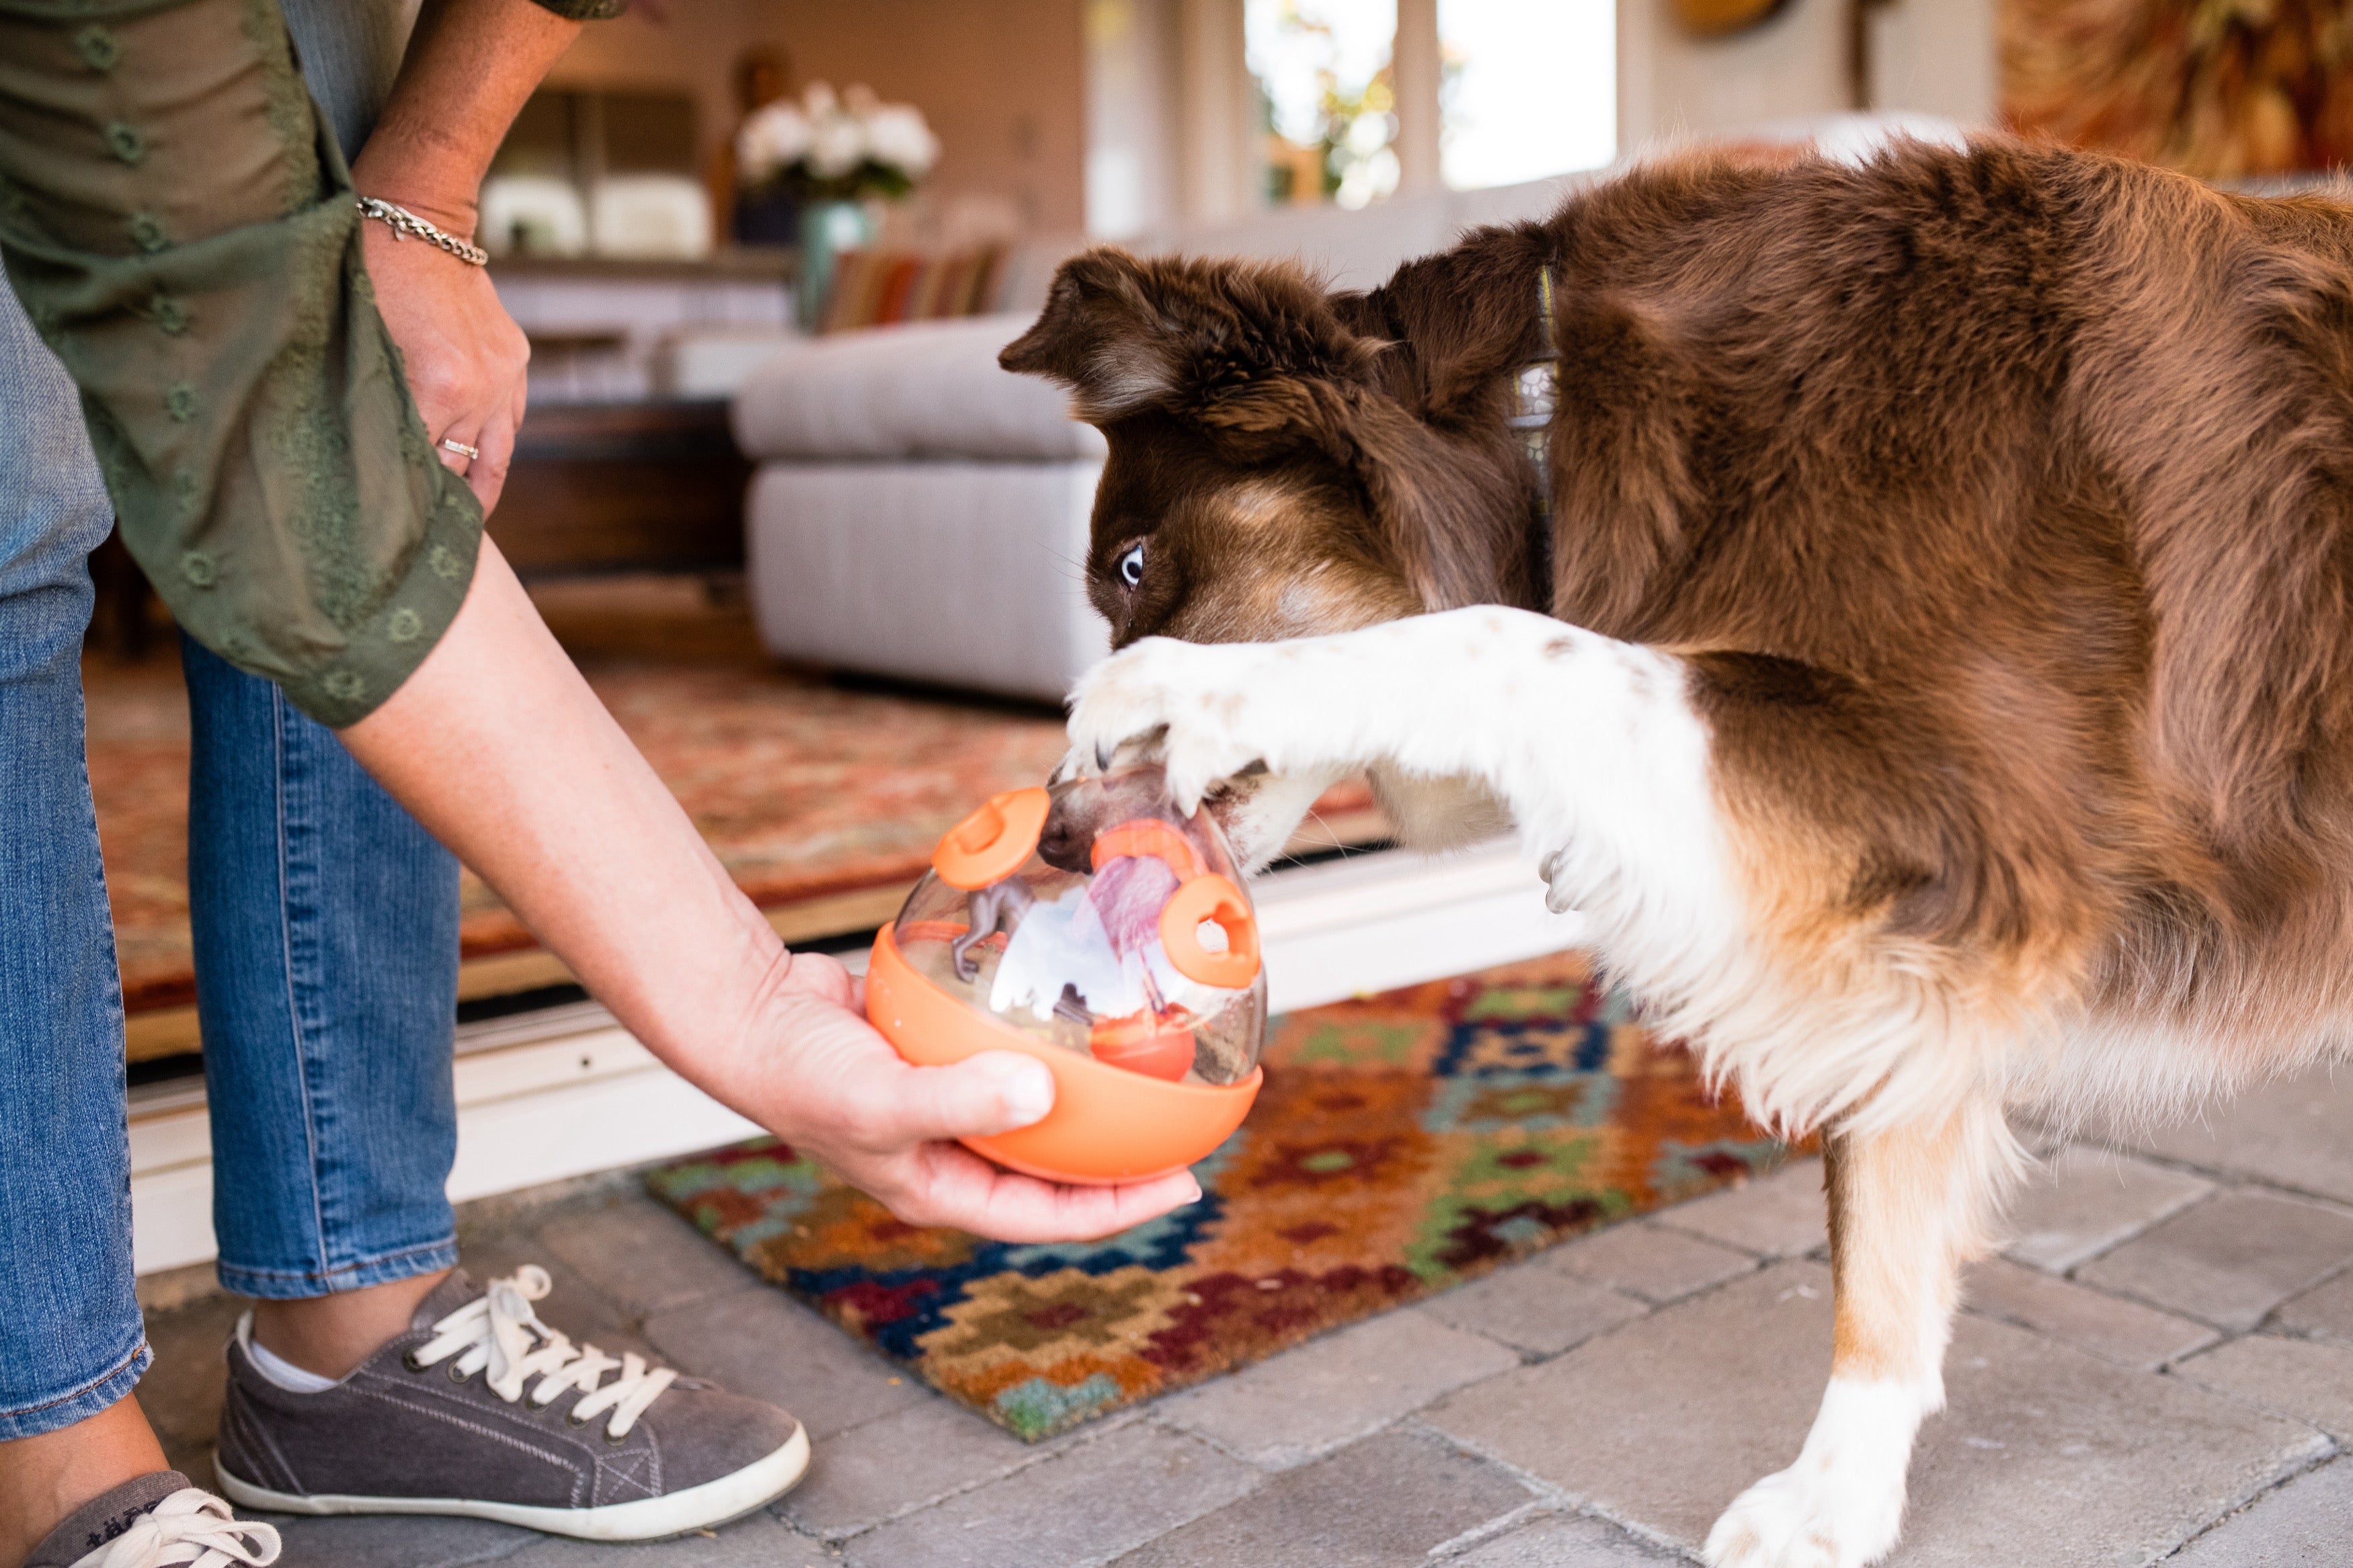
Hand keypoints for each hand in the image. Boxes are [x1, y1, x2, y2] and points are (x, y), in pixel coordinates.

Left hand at [355, 195, 528, 511]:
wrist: (418, 219)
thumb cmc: (368, 274)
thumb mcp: (360, 345)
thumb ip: (373, 404)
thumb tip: (367, 460)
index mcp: (439, 387)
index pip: (421, 464)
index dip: (405, 499)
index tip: (389, 532)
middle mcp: (481, 389)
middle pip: (460, 465)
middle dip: (441, 501)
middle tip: (419, 541)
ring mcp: (504, 376)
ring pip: (496, 453)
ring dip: (479, 487)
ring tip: (464, 523)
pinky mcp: (514, 360)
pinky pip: (511, 420)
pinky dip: (495, 447)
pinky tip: (482, 467)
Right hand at [726, 950, 1202, 1240]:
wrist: (754, 1015)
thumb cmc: (803, 1075)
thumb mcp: (882, 1100)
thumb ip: (960, 1100)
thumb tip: (1043, 1095)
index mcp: (943, 1187)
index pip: (1049, 1215)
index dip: (1120, 1208)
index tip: (1183, 1185)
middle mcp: (952, 1153)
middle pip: (1054, 1170)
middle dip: (1119, 1159)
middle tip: (1185, 1130)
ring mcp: (948, 1103)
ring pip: (1036, 1111)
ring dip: (1086, 1099)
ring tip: (1148, 1072)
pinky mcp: (942, 1055)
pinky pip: (1008, 1054)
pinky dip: (1044, 1040)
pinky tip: (1081, 1009)